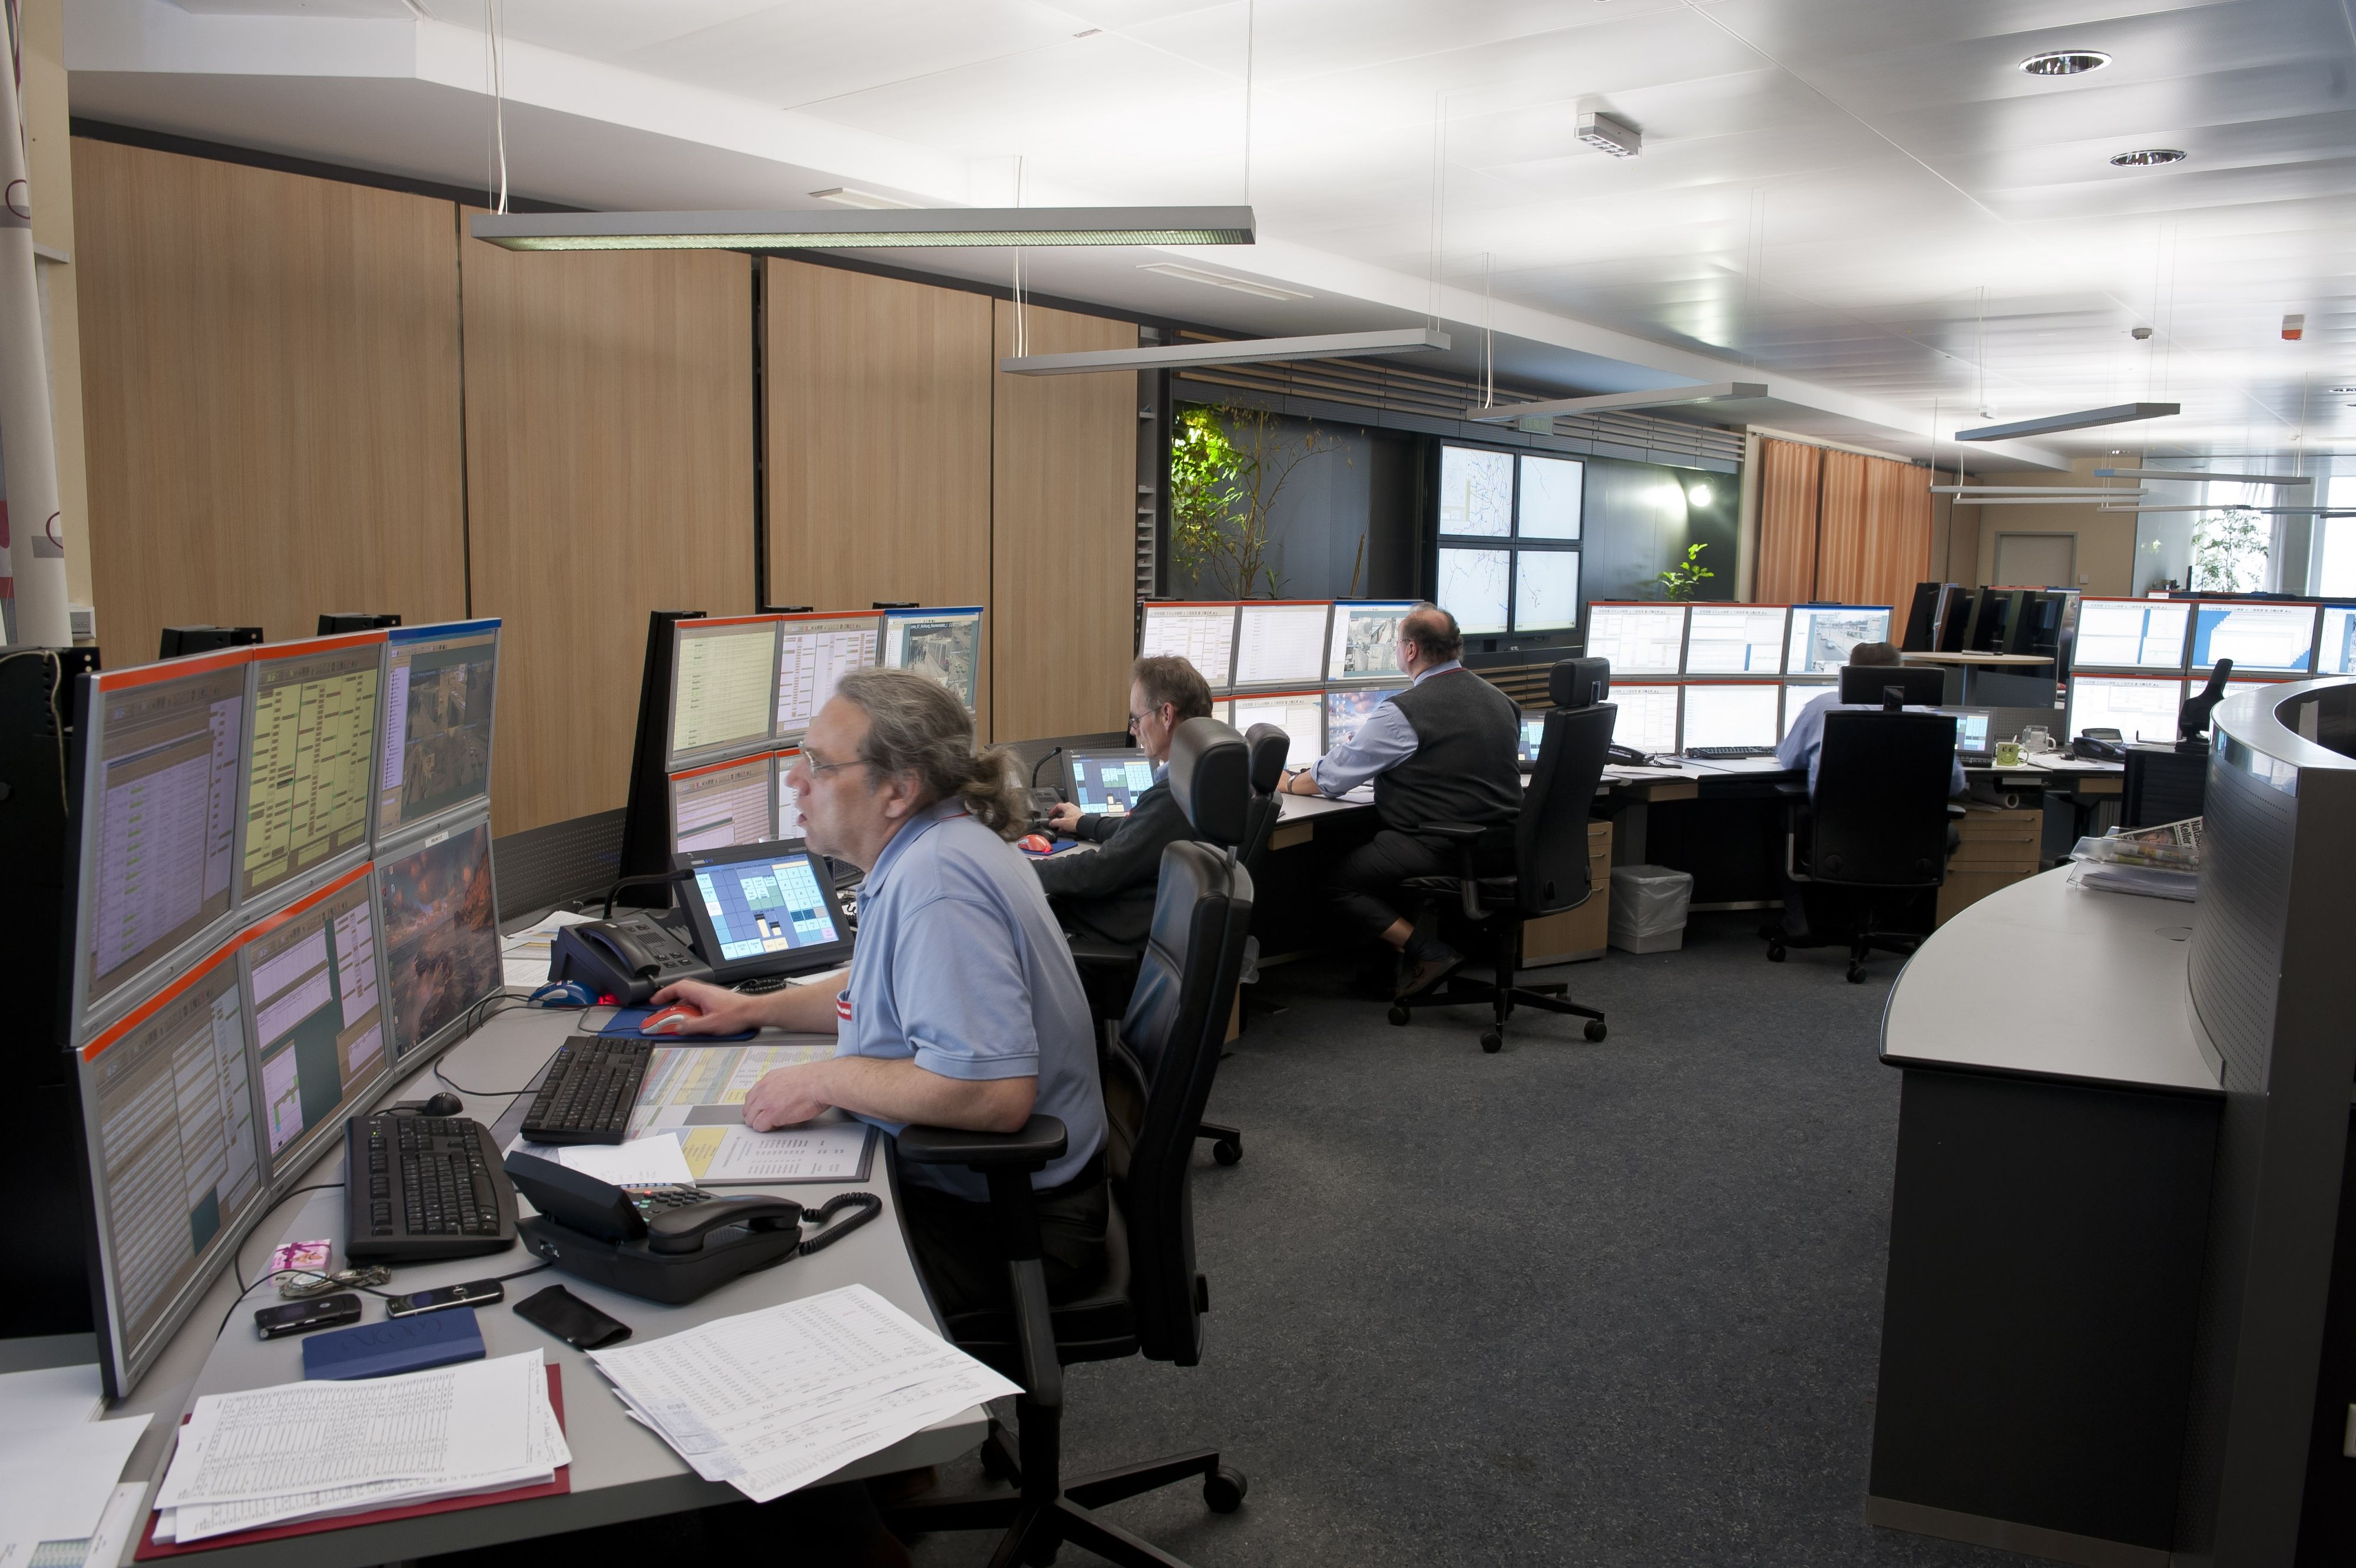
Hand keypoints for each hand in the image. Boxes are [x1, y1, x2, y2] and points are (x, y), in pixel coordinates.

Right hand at [647, 977, 765, 1034]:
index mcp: (702, 993)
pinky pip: (698, 1000)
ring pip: (690, 994)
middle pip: (682, 989)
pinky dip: (689, 1006)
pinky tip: (691, 1017)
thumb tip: (677, 1027)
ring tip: (675, 1015)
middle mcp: (706, 991)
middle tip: (661, 1007)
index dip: (663, 993)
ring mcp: (711, 995)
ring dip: (680, 1003)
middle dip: (669, 997)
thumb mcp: (711, 1024)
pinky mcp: (716, 1000)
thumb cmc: (737, 1015)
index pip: (677, 987)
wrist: (754, 1012)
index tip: (655, 1000)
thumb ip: (692, 1026)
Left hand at [742, 1062, 832, 1131]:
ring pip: (751, 1119)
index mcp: (769, 1079)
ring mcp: (766, 1102)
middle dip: (755, 1115)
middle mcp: (764, 1089)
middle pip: (748, 1108)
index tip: (761, 1111)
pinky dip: (766, 1129)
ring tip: (770, 1125)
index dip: (757, 1106)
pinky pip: (759, 1126)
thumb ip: (781, 1085)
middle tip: (764, 1120)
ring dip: (759, 1123)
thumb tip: (782, 1094)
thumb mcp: (791, 1077)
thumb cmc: (814, 1080)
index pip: (752, 1096)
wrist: (820, 1083)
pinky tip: (776, 1126)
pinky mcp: (771, 1114)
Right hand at [1046, 801, 1082, 834]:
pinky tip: (1067, 829)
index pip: (1058, 806)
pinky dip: (1068, 823)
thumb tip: (1051, 823)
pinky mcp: (1080, 818)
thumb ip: (1054, 822)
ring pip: (1068, 815)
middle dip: (1058, 815)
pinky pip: (1072, 819)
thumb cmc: (1075, 822)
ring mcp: (1077, 813)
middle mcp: (1073, 808)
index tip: (1050, 815)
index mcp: (1067, 806)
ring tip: (1060, 826)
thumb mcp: (1061, 823)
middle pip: (1063, 810)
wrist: (1085, 826)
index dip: (1053, 810)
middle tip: (1056, 819)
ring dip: (1063, 820)